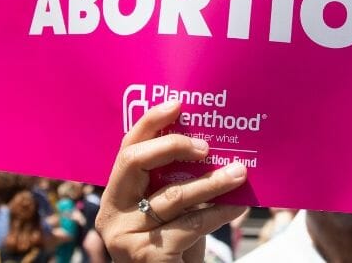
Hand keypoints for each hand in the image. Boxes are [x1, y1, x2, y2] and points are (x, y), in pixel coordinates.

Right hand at [96, 100, 248, 261]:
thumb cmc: (175, 245)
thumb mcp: (170, 210)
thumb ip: (175, 182)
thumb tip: (211, 142)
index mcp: (114, 195)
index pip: (127, 150)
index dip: (150, 123)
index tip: (177, 104)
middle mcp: (111, 214)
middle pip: (135, 162)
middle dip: (173, 145)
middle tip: (207, 146)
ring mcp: (124, 237)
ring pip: (173, 196)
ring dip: (212, 181)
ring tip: (240, 172)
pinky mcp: (147, 258)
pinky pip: (191, 224)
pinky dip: (219, 212)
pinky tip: (239, 205)